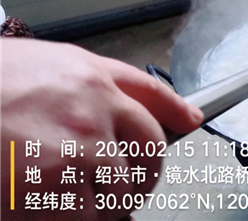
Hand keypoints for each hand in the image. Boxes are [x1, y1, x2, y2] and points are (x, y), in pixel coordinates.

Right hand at [1, 38, 202, 219]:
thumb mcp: (66, 62)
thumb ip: (128, 84)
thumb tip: (188, 112)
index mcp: (97, 87)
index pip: (157, 115)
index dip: (168, 132)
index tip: (179, 136)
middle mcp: (90, 121)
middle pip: (146, 163)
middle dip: (137, 178)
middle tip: (117, 182)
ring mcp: (67, 160)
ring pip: (116, 201)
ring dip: (104, 206)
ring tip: (75, 195)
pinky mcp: (40, 197)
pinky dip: (76, 219)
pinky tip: (50, 205)